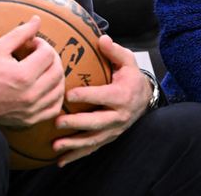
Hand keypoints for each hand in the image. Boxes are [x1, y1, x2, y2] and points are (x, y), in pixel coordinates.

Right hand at [0, 16, 65, 126]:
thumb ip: (20, 33)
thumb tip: (38, 19)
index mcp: (22, 76)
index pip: (48, 54)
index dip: (43, 44)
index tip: (33, 44)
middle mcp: (30, 95)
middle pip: (57, 71)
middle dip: (52, 58)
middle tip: (41, 54)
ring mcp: (31, 110)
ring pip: (59, 89)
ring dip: (56, 75)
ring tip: (44, 68)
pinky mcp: (30, 120)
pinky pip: (54, 108)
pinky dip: (55, 96)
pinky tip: (48, 87)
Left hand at [51, 35, 150, 165]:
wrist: (144, 98)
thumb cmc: (131, 77)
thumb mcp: (128, 61)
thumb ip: (114, 51)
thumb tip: (102, 39)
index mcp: (122, 95)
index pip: (104, 96)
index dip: (87, 96)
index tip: (69, 94)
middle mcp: (119, 115)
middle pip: (96, 122)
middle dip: (76, 124)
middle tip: (57, 122)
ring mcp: (113, 130)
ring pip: (93, 140)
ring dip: (74, 145)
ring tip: (55, 146)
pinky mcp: (108, 138)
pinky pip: (92, 149)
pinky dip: (76, 156)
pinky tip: (59, 161)